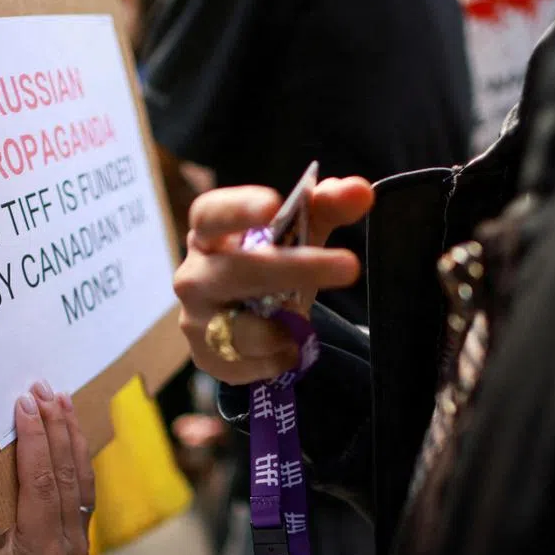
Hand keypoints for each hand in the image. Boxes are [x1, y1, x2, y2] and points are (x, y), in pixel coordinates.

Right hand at [0, 381, 92, 554]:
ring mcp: (78, 545)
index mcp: (39, 553)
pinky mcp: (77, 537)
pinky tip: (70, 429)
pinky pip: (81, 490)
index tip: (26, 404)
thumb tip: (13, 446)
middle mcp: (69, 549)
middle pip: (67, 476)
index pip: (41, 483)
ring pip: (81, 479)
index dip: (36, 439)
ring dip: (71, 436)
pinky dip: (76, 456)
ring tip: (61, 400)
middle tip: (44, 391)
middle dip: (56, 428)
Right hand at [174, 178, 373, 384]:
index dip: (238, 210)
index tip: (274, 205)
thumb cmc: (266, 266)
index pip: (210, 214)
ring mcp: (196, 320)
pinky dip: (283, 355)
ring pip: (249, 327)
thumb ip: (326, 208)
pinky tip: (285, 345)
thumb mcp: (295, 236)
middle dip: (295, 269)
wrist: (241, 324)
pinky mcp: (207, 358)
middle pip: (238, 271)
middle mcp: (195, 276)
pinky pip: (257, 363)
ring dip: (287, 327)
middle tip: (349, 266)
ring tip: (299, 322)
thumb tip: (359, 191)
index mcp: (209, 234)